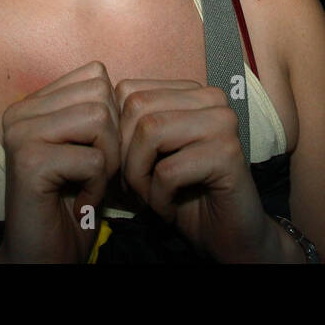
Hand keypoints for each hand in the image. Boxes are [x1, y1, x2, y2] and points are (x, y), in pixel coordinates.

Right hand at [0, 61, 119, 262]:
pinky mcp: (29, 162)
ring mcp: (21, 135)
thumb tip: (127, 88)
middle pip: (100, 94)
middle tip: (96, 172)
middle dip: (113, 137)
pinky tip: (79, 201)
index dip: (113, 115)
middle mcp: (20, 112)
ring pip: (99, 120)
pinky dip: (97, 187)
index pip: (96, 74)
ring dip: (108, 160)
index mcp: (32, 103)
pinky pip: (94, 159)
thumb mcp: (88, 146)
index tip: (98, 151)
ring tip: (89, 183)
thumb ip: (97, 110)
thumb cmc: (72, 201)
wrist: (42, 256)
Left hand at [115, 79, 283, 261]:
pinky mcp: (228, 154)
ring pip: (150, 132)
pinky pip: (168, 171)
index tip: (126, 166)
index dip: (116, 133)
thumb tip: (95, 111)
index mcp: (192, 91)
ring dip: (139, 175)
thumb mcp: (151, 153)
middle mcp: (212, 99)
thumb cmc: (184, 193)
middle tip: (136, 187)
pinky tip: (170, 209)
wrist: (227, 234)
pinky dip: (159, 199)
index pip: (128, 90)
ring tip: (151, 196)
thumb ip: (131, 126)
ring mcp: (223, 124)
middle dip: (124, 155)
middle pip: (137, 108)